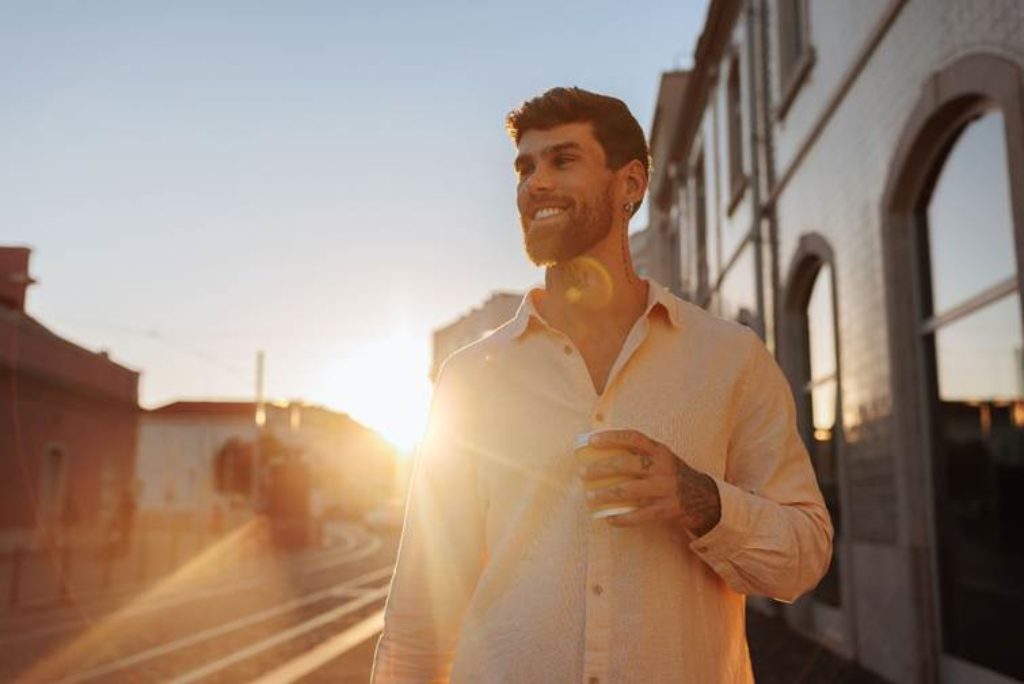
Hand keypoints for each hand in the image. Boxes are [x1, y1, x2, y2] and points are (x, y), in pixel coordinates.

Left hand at [579, 429, 721, 535]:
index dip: (611, 438)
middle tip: (582, 472)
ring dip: (606, 494)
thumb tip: (602, 453)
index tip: (591, 441)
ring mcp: (666, 489)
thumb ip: (641, 455)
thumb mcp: (662, 459)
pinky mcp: (668, 509)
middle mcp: (663, 467)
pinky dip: (623, 518)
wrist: (705, 499)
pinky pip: (640, 515)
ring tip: (590, 496)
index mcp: (660, 451)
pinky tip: (609, 518)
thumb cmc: (673, 476)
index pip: (633, 438)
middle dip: (601, 468)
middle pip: (627, 464)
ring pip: (630, 490)